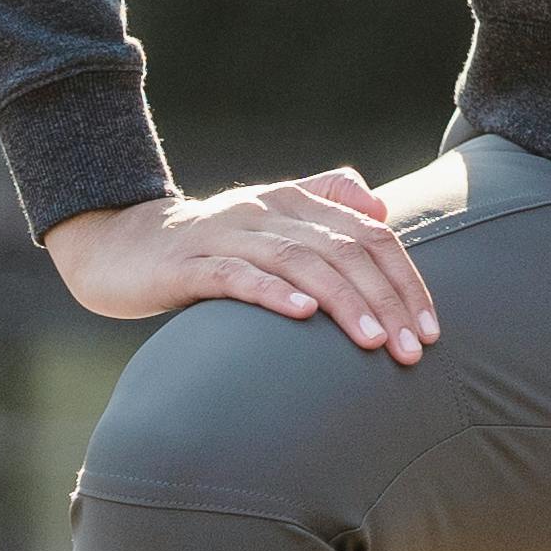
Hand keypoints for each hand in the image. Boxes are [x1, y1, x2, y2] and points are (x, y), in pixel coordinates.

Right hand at [45, 172, 438, 364]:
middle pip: (344, 249)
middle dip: (387, 300)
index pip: (370, 234)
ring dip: (344, 302)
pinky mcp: (187, 264)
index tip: (431, 328)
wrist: (120, 247)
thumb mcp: (272, 221)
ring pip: (300, 261)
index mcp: (295, 201)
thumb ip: (326, 203)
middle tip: (413, 349)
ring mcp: (227, 235)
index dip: (406, 279)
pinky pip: (236, 274)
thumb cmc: (209, 246)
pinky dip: (272, 292)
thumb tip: (382, 211)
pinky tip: (302, 316)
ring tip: (375, 342)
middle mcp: (267, 211)